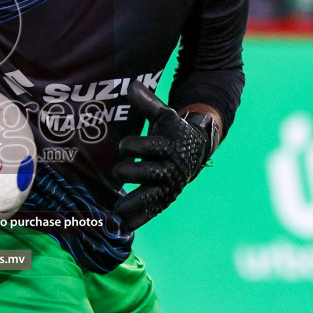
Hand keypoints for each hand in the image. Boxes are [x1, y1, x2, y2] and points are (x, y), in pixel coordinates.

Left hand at [112, 83, 217, 231]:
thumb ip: (147, 102)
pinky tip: (124, 226)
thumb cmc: (172, 131)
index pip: (143, 147)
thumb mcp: (163, 115)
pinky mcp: (166, 198)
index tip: (125, 147)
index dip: (130, 146)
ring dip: (130, 203)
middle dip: (125, 172)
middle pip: (140, 173)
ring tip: (116, 208)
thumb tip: (131, 86)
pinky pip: (152, 210)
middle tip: (120, 171)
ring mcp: (168, 185)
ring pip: (147, 196)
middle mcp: (169, 168)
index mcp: (167, 146)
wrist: (196, 150)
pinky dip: (139, 219)